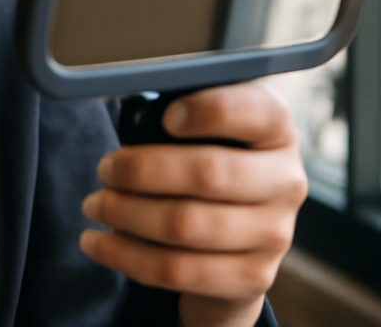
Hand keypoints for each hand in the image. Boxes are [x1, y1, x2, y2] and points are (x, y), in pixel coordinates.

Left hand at [79, 83, 307, 326]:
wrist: (235, 234)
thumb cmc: (204, 160)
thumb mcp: (203, 126)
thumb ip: (179, 108)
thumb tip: (130, 102)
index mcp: (277, 129)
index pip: (257, 111)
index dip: (210, 111)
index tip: (167, 116)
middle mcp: (286, 181)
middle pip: (209, 173)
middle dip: (141, 169)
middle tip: (104, 168)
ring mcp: (274, 234)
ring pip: (186, 226)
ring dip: (125, 214)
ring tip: (94, 205)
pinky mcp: (252, 278)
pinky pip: (179, 272)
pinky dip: (126, 257)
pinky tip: (99, 243)